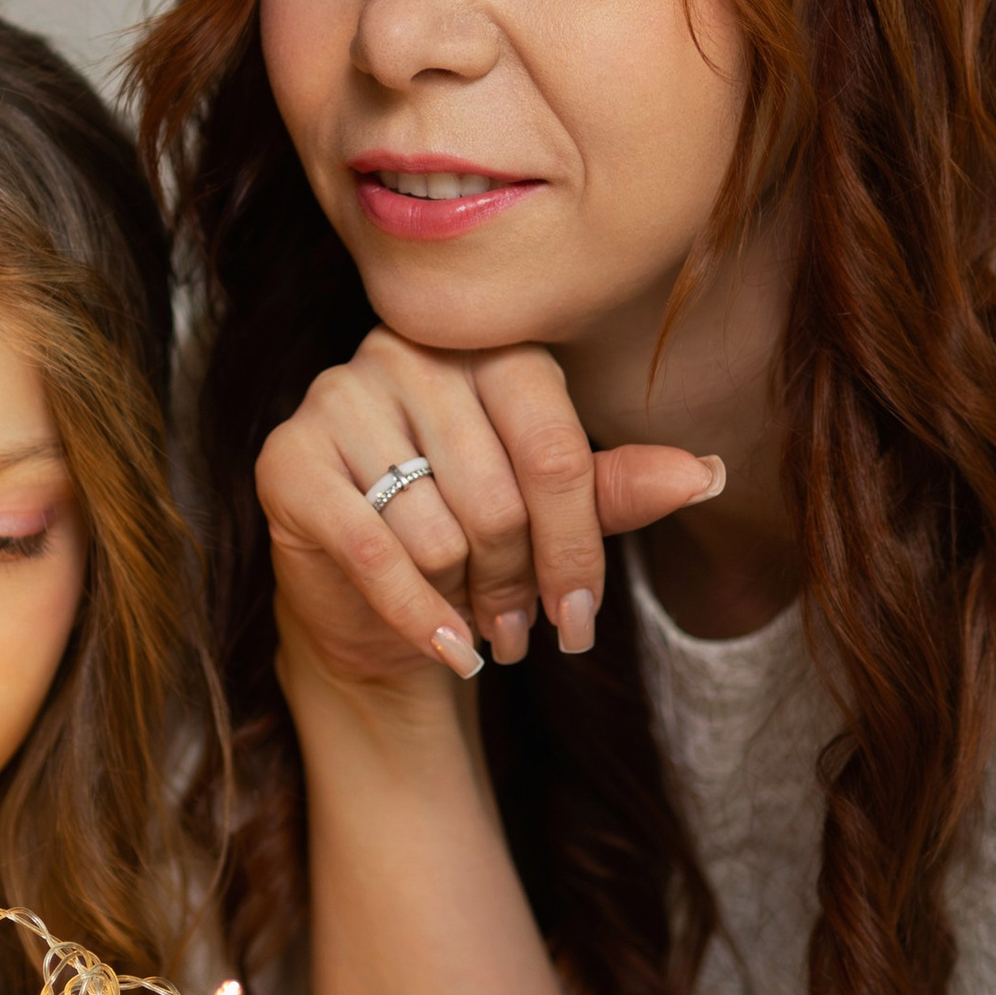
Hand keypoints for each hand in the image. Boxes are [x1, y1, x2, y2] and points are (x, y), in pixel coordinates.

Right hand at [257, 326, 720, 689]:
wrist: (364, 603)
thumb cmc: (467, 542)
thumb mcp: (551, 515)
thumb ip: (617, 487)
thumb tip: (708, 471)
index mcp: (485, 347)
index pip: (555, 449)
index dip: (576, 549)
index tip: (582, 620)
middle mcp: (407, 352)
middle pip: (499, 497)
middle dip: (517, 584)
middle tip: (516, 627)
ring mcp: (338, 395)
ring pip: (438, 528)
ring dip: (464, 599)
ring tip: (466, 613)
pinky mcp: (286, 457)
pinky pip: (373, 550)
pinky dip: (417, 614)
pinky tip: (446, 647)